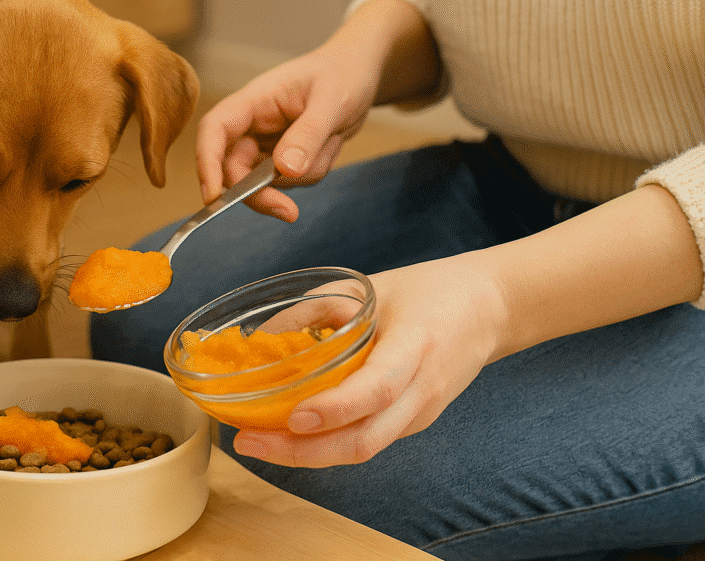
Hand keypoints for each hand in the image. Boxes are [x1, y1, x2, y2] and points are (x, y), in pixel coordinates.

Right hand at [196, 45, 376, 222]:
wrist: (358, 74)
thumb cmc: (343, 74)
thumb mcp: (332, 101)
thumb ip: (308, 134)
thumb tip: (285, 170)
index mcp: (253, 100)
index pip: (214, 130)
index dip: (206, 162)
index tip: (212, 196)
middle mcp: (252, 123)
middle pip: (233, 168)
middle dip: (259, 193)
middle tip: (289, 212)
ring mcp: (265, 142)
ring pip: (265, 182)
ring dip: (302, 175)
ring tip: (332, 140)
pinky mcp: (281, 157)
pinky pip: (288, 182)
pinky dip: (312, 173)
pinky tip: (330, 144)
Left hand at [231, 253, 505, 467]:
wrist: (491, 309)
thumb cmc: (432, 291)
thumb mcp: (373, 286)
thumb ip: (318, 307)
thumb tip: (263, 335)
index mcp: (417, 344)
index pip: (378, 388)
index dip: (335, 408)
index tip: (294, 416)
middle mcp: (423, 388)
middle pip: (365, 440)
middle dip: (302, 451)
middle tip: (250, 443)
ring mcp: (421, 412)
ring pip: (363, 449)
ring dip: (307, 454)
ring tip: (258, 443)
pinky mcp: (413, 422)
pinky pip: (366, 441)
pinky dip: (326, 445)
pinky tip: (290, 436)